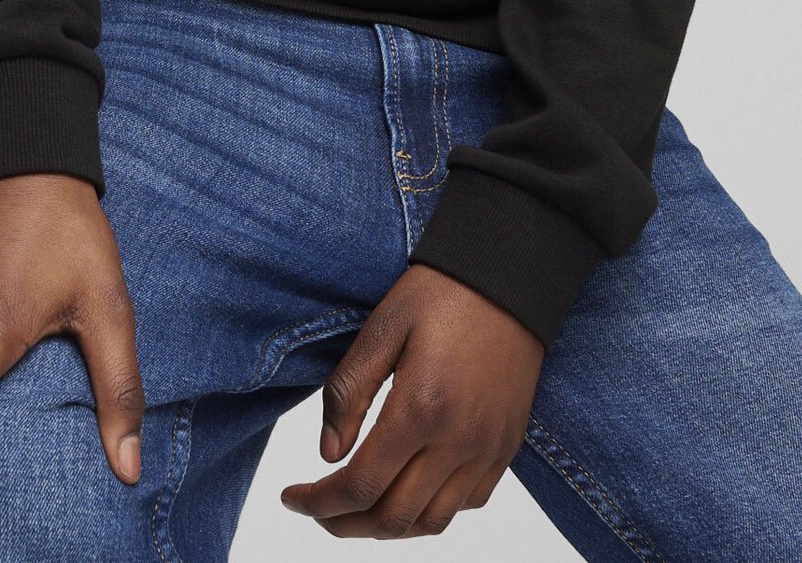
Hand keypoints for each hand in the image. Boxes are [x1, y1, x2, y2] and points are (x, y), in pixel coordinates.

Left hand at [278, 263, 543, 537]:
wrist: (509, 276)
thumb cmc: (442, 292)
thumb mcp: (381, 328)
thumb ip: (348, 392)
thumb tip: (328, 454)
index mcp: (421, 408)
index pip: (360, 486)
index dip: (318, 503)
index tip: (291, 498)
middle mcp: (458, 440)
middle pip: (393, 518)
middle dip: (344, 524)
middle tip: (317, 508)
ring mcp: (488, 448)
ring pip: (432, 522)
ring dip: (388, 525)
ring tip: (357, 507)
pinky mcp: (507, 446)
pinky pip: (469, 503)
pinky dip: (432, 510)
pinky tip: (409, 488)